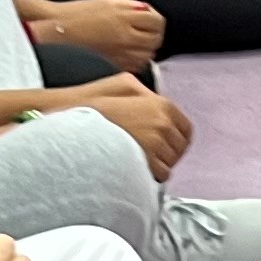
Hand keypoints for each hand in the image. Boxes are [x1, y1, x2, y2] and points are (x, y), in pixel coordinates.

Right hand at [30, 0, 161, 68]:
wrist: (57, 31)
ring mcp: (121, 54)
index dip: (156, 22)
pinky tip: (124, 56)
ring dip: (144, 51)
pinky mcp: (113, 67)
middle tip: (144, 34)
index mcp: (125, 15)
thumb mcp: (109, 3)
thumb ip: (132, 8)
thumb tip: (148, 13)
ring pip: (147, 56)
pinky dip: (134, 63)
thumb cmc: (77, 15)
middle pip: (155, 41)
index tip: (151, 21)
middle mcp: (126, 36)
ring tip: (133, 46)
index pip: (157, 22)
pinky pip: (134, 67)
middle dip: (153, 37)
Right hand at [69, 72, 188, 177]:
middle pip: (179, 150)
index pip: (186, 130)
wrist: (74, 119)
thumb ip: (147, 95)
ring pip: (170, 164)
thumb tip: (158, 102)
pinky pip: (160, 175)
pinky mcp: (147, 160)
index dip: (178, 141)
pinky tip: (135, 168)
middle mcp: (163, 123)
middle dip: (168, 155)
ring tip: (138, 161)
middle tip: (151, 157)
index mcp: (163, 105)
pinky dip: (150, 176)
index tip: (169, 147)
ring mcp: (156, 143)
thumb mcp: (125, 84)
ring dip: (157, 166)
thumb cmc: (96, 103)